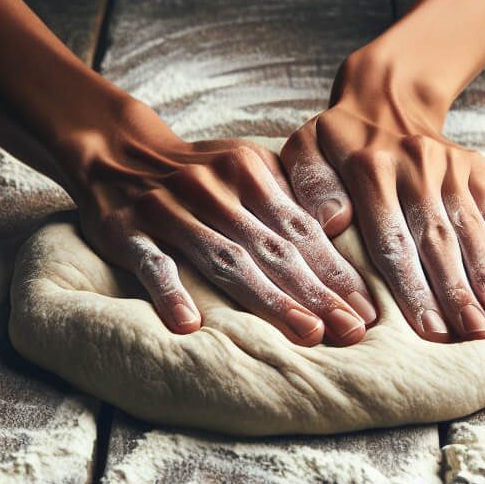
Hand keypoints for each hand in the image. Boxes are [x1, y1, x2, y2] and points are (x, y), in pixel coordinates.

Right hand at [68, 108, 377, 343]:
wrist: (117, 149)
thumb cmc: (200, 171)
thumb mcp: (247, 167)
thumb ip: (287, 200)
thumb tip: (341, 241)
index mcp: (251, 173)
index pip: (302, 230)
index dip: (335, 271)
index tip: (368, 309)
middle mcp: (214, 190)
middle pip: (273, 250)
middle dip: (317, 294)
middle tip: (353, 331)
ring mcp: (168, 210)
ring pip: (225, 260)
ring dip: (268, 300)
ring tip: (307, 334)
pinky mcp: (124, 231)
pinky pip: (151, 263)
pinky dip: (171, 292)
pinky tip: (191, 326)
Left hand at [280, 50, 484, 342]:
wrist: (384, 98)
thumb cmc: (336, 142)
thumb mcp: (305, 150)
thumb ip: (310, 185)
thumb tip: (335, 221)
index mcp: (368, 168)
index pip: (392, 239)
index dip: (412, 288)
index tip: (428, 331)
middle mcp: (414, 164)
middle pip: (437, 238)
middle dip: (457, 290)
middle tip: (473, 334)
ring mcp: (448, 163)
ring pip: (469, 223)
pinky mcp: (472, 163)